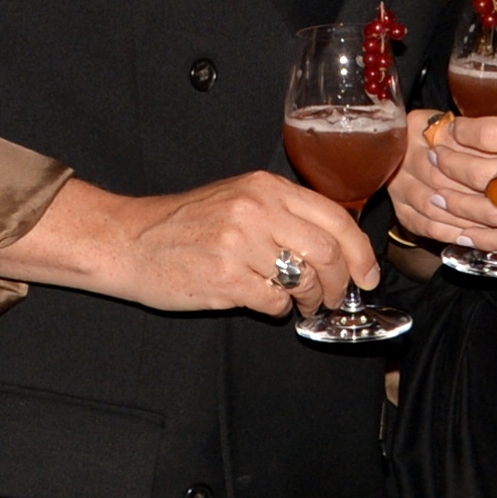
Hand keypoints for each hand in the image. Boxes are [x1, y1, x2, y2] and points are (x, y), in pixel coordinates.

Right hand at [0, 170, 380, 319]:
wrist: (129, 240)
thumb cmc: (184, 224)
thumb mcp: (237, 199)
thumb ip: (283, 212)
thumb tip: (337, 245)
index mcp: (264, 186)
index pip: (335, 217)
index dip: (361, 252)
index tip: (367, 275)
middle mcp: (256, 210)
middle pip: (329, 252)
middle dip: (341, 282)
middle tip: (336, 296)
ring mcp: (240, 244)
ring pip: (306, 280)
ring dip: (311, 300)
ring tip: (301, 303)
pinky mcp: (225, 279)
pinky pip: (275, 303)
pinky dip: (279, 310)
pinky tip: (265, 303)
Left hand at [391, 102, 496, 258]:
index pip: (491, 134)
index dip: (459, 130)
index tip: (446, 124)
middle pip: (480, 173)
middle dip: (445, 164)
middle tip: (425, 155)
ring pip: (487, 212)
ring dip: (450, 203)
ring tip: (427, 193)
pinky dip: (477, 239)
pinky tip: (455, 233)